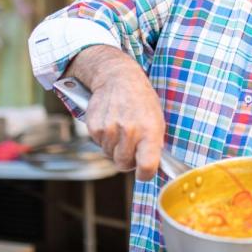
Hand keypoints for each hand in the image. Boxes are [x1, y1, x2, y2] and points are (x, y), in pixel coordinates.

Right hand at [67, 45, 164, 180]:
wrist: (118, 77)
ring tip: (121, 128)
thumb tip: (151, 166)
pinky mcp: (94, 127)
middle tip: (132, 146)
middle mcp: (129, 131)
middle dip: (127, 160)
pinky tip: (111, 122)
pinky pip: (99, 144)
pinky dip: (105, 138)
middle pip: (123, 164)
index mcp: (150, 131)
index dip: (145, 174)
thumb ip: (154, 143)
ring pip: (110, 155)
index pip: (147, 166)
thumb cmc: (141, 100)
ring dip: (115, 147)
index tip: (144, 173)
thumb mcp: (157, 119)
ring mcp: (110, 129)